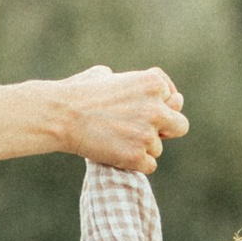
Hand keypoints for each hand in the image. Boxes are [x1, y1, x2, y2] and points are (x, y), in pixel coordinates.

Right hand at [62, 66, 188, 171]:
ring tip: (114, 140)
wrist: (61, 115)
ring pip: (158, 148)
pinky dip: (135, 163)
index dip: (157, 105)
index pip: (172, 97)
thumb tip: (160, 93)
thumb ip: (132, 82)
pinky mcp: (137, 156)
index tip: (140, 109)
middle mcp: (156, 108)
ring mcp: (148, 134)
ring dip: (141, 147)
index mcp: (153, 83)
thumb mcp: (107, 75)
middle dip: (166, 130)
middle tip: (144, 132)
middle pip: (180, 126)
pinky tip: (117, 154)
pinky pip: (149, 165)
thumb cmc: (79, 92)